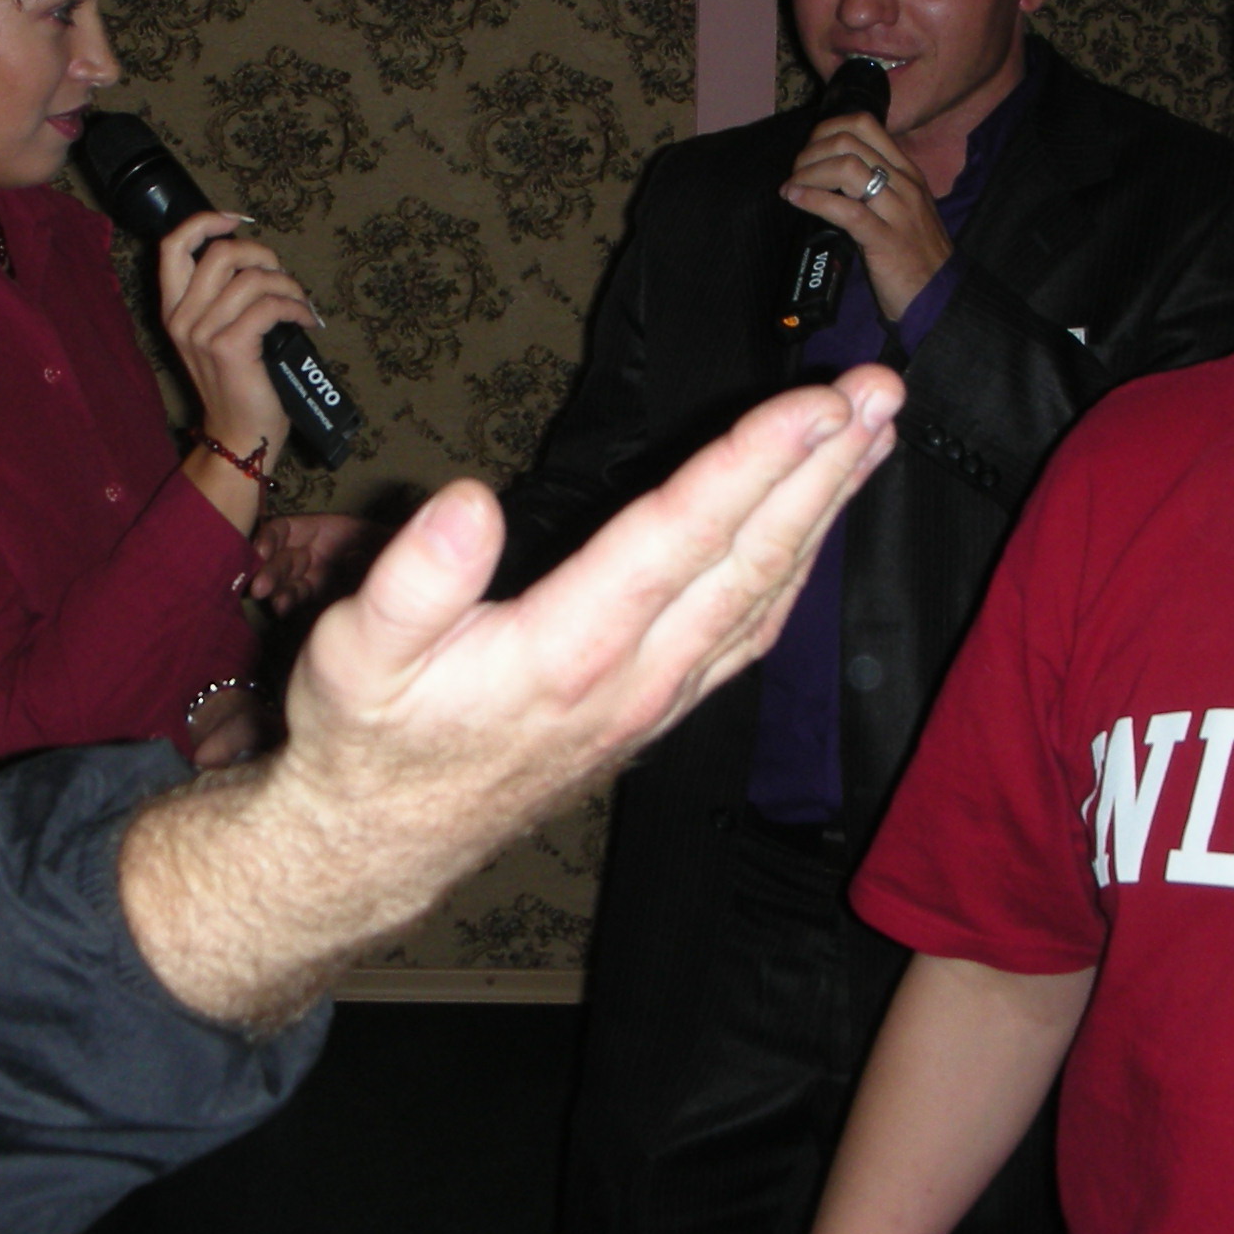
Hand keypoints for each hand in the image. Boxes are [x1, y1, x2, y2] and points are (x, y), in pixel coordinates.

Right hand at [117, 370, 902, 1028]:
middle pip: (752, 559)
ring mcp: (657, 698)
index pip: (682, 537)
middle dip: (822, 469)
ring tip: (873, 436)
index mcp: (568, 650)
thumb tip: (469, 503)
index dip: (754, 464)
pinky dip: (794, 569)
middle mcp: (635, 677)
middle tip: (880, 391)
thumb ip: (411, 580)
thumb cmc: (367, 738)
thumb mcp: (354, 656)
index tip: (816, 405)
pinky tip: (815, 528)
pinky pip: (749, 632)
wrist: (381, 841)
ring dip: (823, 511)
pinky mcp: (658, 709)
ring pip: (765, 595)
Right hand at [157, 210, 317, 472]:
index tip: (235, 220)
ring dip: (287, 285)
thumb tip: (255, 258)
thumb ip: (222, 296)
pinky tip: (306, 319)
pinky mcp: (230, 347)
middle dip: (262, 254)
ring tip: (300, 304)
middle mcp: (182, 318)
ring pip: (252, 279)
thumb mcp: (216, 334)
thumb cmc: (238, 383)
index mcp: (174, 309)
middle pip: (220, 252)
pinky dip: (295, 307)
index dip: (205, 222)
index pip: (172, 246)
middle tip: (282, 276)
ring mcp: (203, 333)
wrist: (240, 435)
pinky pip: (270, 306)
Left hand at [781, 113, 952, 319]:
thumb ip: (874, 187)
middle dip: (811, 152)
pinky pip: (845, 209)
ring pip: (846, 167)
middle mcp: (904, 182)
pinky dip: (814, 199)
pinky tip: (796, 200)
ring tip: (792, 188)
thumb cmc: (915, 255)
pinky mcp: (886, 239)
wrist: (940, 294)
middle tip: (795, 175)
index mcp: (906, 171)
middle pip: (848, 141)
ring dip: (808, 174)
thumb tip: (829, 173)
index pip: (864, 124)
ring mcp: (898, 209)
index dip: (826, 130)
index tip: (808, 153)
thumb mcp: (900, 208)